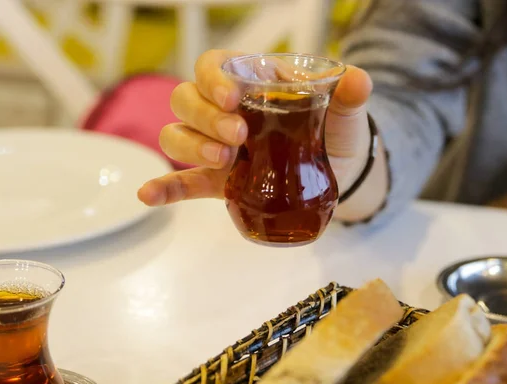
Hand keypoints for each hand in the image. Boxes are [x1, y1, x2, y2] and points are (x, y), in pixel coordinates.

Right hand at [137, 49, 373, 205]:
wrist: (338, 171)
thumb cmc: (336, 131)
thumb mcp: (346, 111)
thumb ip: (351, 93)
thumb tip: (358, 81)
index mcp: (249, 82)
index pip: (212, 66)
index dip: (212, 78)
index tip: (231, 98)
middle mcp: (225, 111)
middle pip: (186, 100)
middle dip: (205, 117)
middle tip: (239, 136)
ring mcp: (218, 146)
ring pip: (176, 135)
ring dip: (190, 146)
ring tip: (225, 161)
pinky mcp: (218, 181)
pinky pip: (182, 182)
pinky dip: (163, 187)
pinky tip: (148, 195)